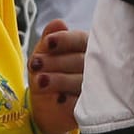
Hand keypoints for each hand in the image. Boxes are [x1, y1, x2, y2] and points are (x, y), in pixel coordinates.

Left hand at [27, 19, 85, 133]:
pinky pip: (85, 103)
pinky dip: (70, 100)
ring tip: (40, 81)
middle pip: (81, 60)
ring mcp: (98, 89)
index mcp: (86, 49)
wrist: (47, 111)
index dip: (65, 40)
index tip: (48, 43)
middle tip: (36, 64)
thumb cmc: (48, 76)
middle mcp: (96, 67)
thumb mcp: (43, 57)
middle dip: (55, 61)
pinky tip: (58, 99)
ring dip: (59, 80)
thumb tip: (58, 22)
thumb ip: (49, 40)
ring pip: (83, 81)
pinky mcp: (94, 109)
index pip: (81, 40)